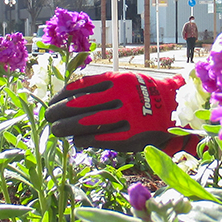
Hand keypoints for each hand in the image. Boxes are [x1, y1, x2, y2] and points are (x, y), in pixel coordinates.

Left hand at [45, 71, 193, 153]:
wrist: (173, 107)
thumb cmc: (141, 94)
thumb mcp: (123, 81)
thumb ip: (102, 86)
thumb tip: (68, 97)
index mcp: (117, 80)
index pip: (81, 87)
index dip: (61, 96)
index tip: (51, 102)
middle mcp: (121, 97)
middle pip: (80, 105)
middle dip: (59, 112)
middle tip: (48, 118)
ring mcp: (127, 117)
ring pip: (88, 123)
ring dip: (67, 128)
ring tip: (56, 131)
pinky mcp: (131, 136)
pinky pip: (101, 139)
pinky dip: (84, 141)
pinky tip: (76, 141)